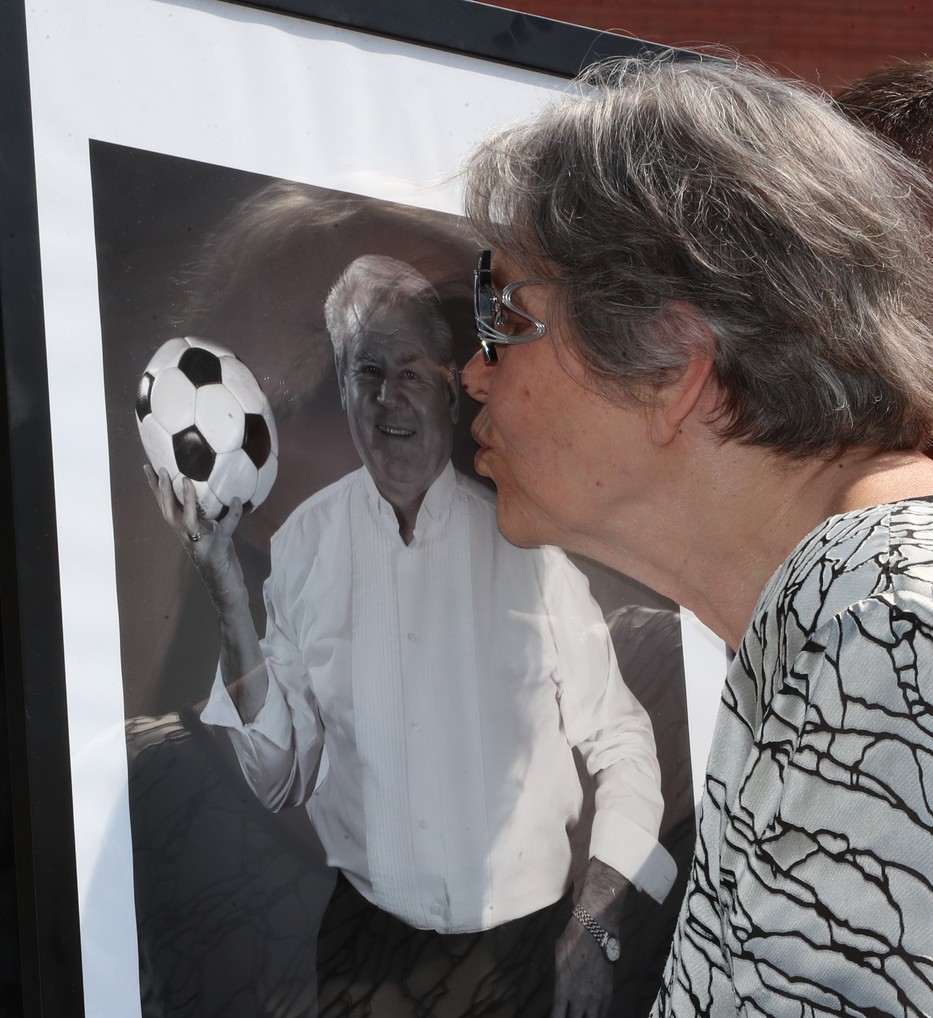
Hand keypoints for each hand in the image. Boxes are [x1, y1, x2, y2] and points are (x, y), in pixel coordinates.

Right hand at [144, 465, 246, 612]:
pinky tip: (236, 501)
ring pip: (187, 521)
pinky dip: (232, 514)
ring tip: (186, 480)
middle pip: (168, 512)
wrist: (227, 592)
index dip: (156, 489)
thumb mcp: (214, 535)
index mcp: (184, 533)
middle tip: (160, 470)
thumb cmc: (221, 563)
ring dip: (185, 501)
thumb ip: (211, 519)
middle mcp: (187, 539)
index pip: (166, 507)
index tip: (148, 467)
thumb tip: (220, 493)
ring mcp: (200, 546)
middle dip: (162, 491)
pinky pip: (224, 530)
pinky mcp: (216, 552)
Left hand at [551, 915, 613, 1017]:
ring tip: (584, 1015)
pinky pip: (604, 1012)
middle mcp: (579, 997)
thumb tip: (561, 983)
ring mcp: (595, 996)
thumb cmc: (572, 939)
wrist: (595, 931)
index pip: (557, 1016)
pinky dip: (599, 1015)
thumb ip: (560, 976)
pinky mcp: (608, 991)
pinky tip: (596, 1014)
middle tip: (570, 1016)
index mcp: (563, 989)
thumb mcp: (558, 957)